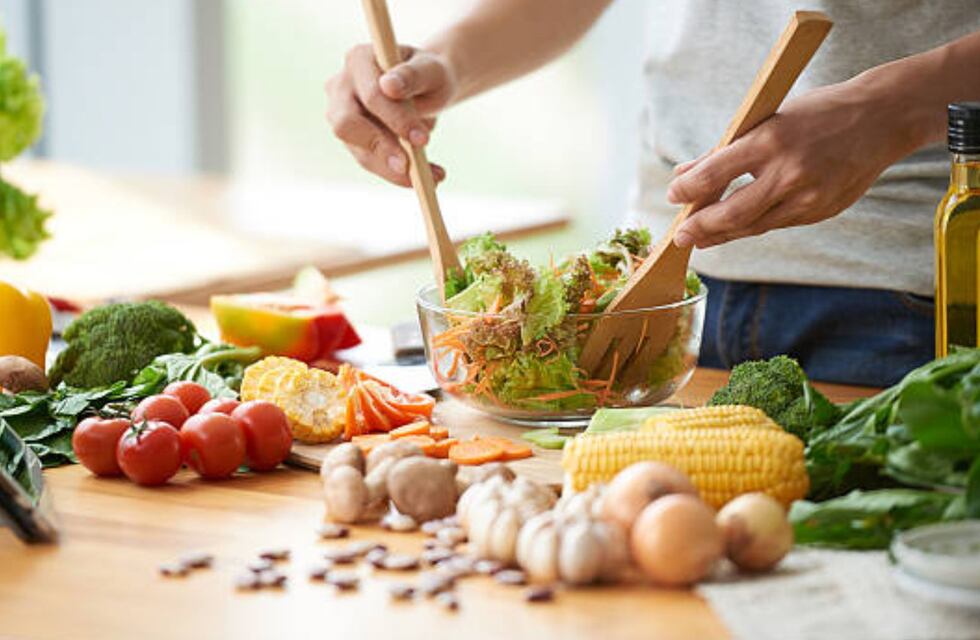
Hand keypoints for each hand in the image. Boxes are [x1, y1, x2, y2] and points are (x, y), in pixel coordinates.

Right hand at [326, 44, 456, 186]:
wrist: (428, 87)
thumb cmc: (429, 75)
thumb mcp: (431, 70)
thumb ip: (413, 75)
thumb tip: (389, 86)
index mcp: (359, 59)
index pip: (370, 95)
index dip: (395, 119)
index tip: (423, 140)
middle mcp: (341, 86)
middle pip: (347, 124)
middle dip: (382, 149)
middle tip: (412, 168)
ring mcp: (341, 114)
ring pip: (358, 150)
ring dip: (393, 169)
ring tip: (431, 177)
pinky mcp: (352, 139)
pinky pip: (370, 161)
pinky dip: (397, 173)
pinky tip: (426, 176)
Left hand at [665, 80, 918, 248]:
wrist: (882, 119)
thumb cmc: (817, 113)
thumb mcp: (767, 119)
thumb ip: (724, 150)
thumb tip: (683, 175)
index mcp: (771, 141)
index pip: (714, 174)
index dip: (687, 190)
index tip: (673, 195)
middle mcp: (789, 173)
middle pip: (731, 214)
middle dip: (700, 228)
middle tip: (680, 237)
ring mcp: (808, 197)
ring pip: (753, 226)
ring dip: (722, 235)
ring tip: (701, 238)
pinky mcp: (821, 212)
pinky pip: (777, 224)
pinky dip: (753, 226)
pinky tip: (735, 228)